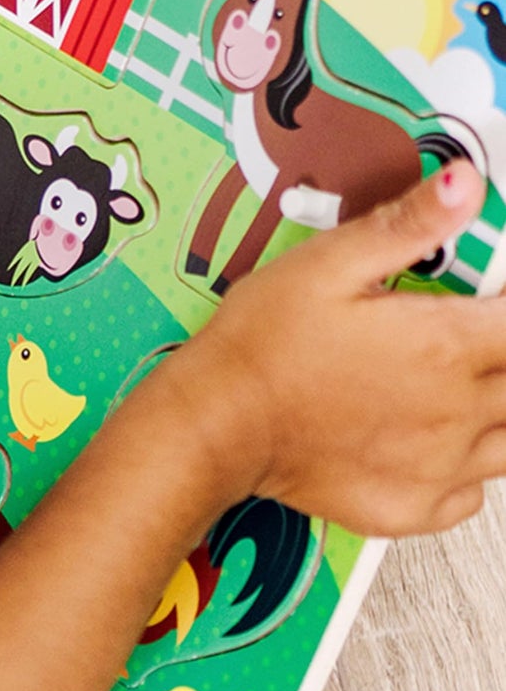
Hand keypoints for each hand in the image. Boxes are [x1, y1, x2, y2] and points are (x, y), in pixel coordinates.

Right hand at [156, 162, 505, 535]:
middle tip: (455, 348)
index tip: (484, 303)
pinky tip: (431, 446)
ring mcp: (438, 468)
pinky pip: (471, 495)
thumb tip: (465, 183)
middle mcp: (457, 412)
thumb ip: (406, 225)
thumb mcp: (325, 264)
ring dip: (495, 414)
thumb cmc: (260, 345)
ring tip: (451, 392)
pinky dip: (466, 471)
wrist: (214, 426)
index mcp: (448, 346)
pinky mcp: (410, 508)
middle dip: (499, 359)